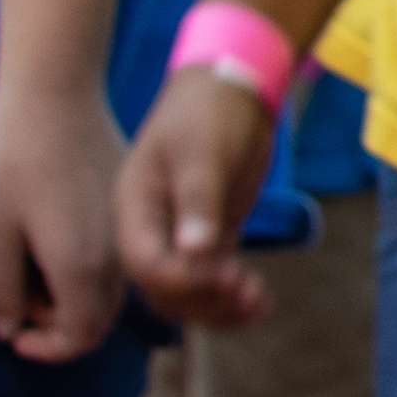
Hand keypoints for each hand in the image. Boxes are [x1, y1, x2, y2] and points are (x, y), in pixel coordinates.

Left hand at [0, 84, 126, 362]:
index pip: (81, 336)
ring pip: (108, 285)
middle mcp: (116, 251)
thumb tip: (10, 326)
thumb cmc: (14, 162)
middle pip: (99, 316)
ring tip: (30, 263)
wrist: (56, 98)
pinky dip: (85, 262)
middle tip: (15, 298)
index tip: (14, 335)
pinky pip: (113, 252)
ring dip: (71, 292)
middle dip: (57, 322)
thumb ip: (0, 291)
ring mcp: (126, 225)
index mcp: (82, 264)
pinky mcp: (127, 203)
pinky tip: (52, 232)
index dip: (48, 348)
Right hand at [108, 65, 277, 331]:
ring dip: (220, 305)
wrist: (231, 89)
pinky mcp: (208, 233)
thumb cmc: (209, 113)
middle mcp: (150, 229)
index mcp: (134, 209)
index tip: (228, 275)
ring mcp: (178, 233)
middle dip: (205, 298)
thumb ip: (199, 201)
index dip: (183, 279)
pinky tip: (261, 307)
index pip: (146, 263)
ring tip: (260, 306)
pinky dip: (232, 296)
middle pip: (165, 286)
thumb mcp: (203, 153)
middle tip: (249, 293)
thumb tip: (195, 251)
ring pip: (189, 289)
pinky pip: (211, 276)